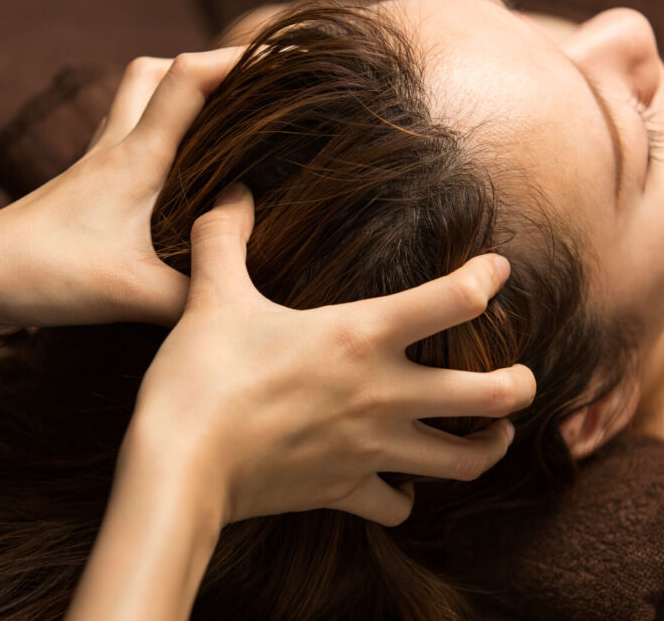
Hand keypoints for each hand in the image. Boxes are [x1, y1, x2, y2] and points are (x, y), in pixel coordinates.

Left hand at [0, 48, 242, 334]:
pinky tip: (178, 176)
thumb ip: (193, 295)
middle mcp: (116, 147)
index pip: (188, 79)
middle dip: (205, 70)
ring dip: (177, 97)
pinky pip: (126, 138)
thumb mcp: (132, 293)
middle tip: (244, 96)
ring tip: (217, 126)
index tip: (281, 62)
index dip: (237, 60)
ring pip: (137, 99)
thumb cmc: (44, 273)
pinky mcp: (87, 186)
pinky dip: (158, 137)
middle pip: (156, 71)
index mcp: (136, 156)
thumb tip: (234, 294)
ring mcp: (97, 164)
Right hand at [128, 183, 535, 528]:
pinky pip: (395, 507)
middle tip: (521, 376)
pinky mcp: (344, 491)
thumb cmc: (202, 376)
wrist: (179, 466)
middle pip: (493, 394)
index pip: (454, 298)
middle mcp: (383, 394)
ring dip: (489, 447)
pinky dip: (403, 499)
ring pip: (465, 461)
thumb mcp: (212, 295)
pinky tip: (399, 487)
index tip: (497, 270)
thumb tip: (231, 192)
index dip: (486, 278)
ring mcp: (370, 449)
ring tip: (494, 434)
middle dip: (521, 385)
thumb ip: (224, 236)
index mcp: (361, 335)